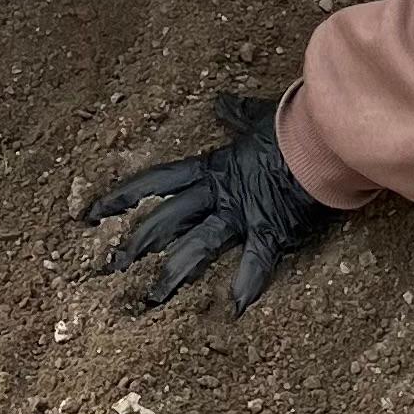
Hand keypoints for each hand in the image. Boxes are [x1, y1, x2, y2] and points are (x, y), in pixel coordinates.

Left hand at [88, 91, 341, 309]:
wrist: (321, 136)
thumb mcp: (257, 118)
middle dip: (136, 244)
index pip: (156, 183)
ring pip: (196, 246)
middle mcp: (218, 194)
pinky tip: (232, 310)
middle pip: (166, 220)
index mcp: (211, 169)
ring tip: (150, 300)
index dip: (122, 197)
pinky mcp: (269, 229)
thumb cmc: (289, 126)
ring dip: (173, 274)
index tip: (91, 215)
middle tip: (109, 268)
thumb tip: (223, 103)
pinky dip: (246, 286)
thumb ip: (236, 114)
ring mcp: (241, 214)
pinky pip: (255, 262)